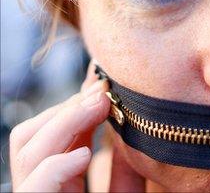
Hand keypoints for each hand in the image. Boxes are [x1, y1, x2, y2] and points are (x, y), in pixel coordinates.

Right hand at [9, 62, 110, 191]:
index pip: (50, 134)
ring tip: (99, 106)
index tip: (101, 83)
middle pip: (30, 136)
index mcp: (55, 181)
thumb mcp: (121, 191)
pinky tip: (85, 154)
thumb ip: (121, 169)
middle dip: (67, 106)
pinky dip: (57, 166)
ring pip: (28, 152)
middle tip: (102, 89)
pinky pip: (35, 185)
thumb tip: (125, 127)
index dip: (74, 105)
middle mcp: (39, 185)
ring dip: (64, 122)